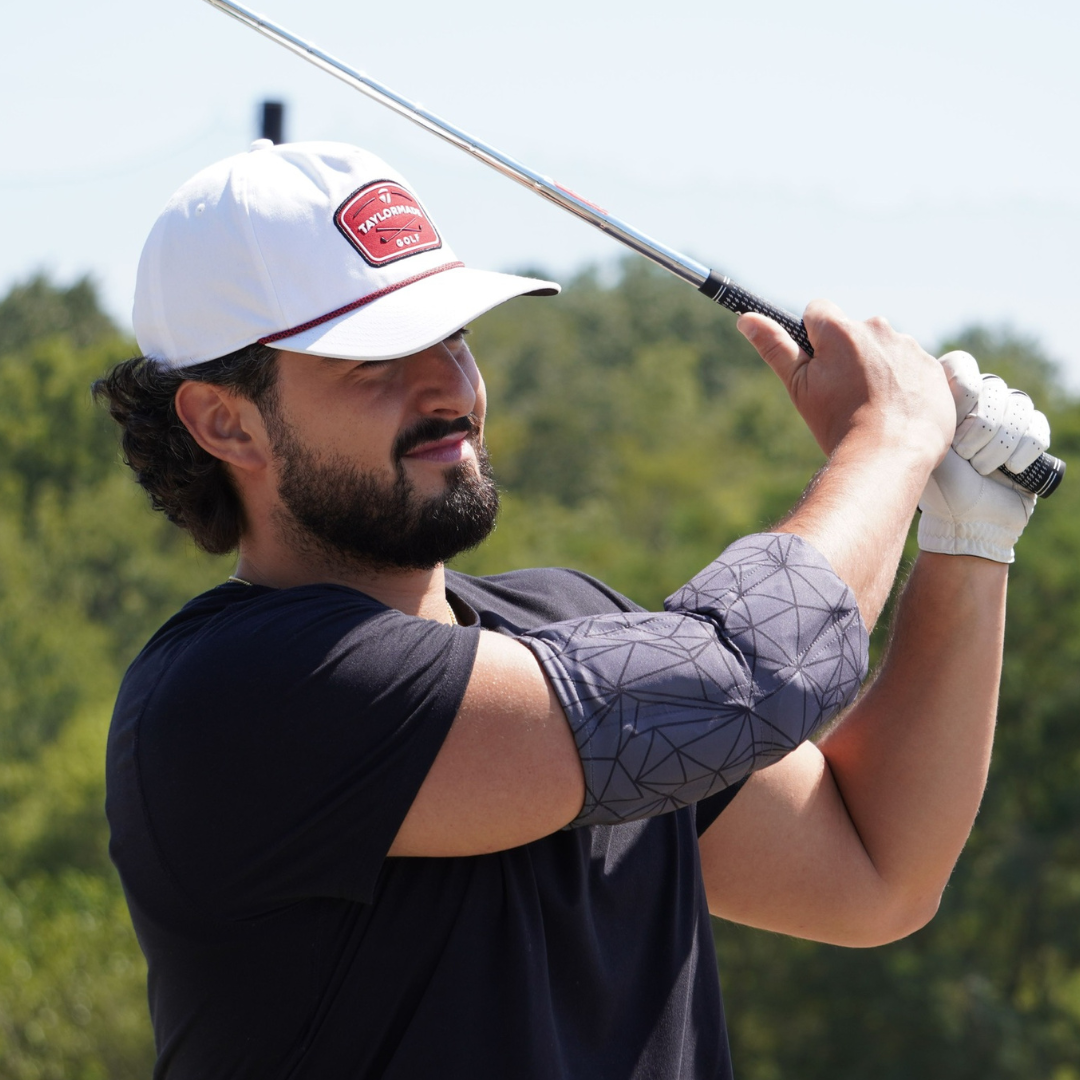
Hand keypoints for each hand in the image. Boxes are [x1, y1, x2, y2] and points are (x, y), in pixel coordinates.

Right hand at [738, 301, 954, 463]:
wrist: (891, 455)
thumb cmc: (838, 422)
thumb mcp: (798, 387)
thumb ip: (774, 347)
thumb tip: (745, 319)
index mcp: (841, 330)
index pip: (818, 311)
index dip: (813, 338)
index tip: (818, 365)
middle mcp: (879, 329)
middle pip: (854, 331)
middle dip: (848, 354)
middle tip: (844, 394)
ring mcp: (911, 348)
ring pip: (886, 349)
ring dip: (878, 367)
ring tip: (873, 406)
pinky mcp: (935, 369)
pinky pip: (914, 367)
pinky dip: (905, 384)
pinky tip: (897, 410)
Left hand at [918, 352, 1046, 562]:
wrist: (966, 522)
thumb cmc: (938, 487)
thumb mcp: (924, 446)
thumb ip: (927, 412)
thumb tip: (916, 379)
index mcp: (946, 398)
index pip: (960, 364)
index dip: (961, 392)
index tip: (950, 425)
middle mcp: (977, 402)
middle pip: (992, 388)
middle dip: (978, 430)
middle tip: (963, 456)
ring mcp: (1006, 418)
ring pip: (1018, 406)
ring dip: (997, 445)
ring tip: (981, 469)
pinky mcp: (1030, 436)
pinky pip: (1037, 427)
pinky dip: (1022, 453)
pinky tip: (1008, 471)